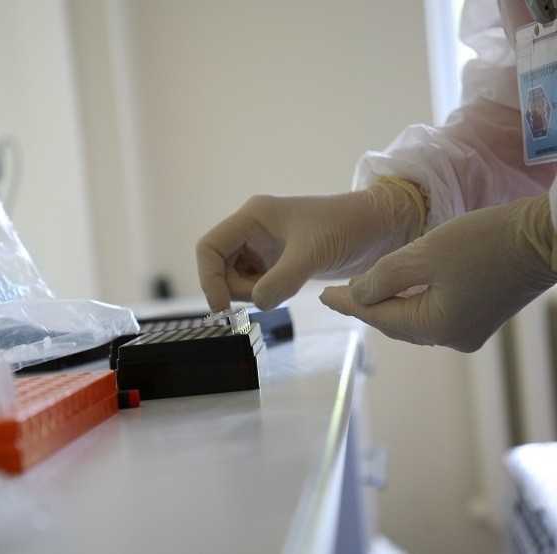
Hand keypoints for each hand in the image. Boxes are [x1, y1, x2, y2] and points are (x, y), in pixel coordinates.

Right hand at [196, 180, 424, 310]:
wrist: (380, 228)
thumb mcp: (311, 254)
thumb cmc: (346, 228)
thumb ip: (280, 281)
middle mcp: (253, 230)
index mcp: (253, 217)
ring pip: (236, 278)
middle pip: (219, 266)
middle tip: (264, 297)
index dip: (208, 279)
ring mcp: (264, 247)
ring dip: (251, 293)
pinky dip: (264, 294)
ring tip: (283, 289)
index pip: (209, 248)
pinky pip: (256, 284)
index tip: (222, 307)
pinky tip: (287, 291)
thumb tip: (256, 304)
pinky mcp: (278, 262)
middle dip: (234, 289)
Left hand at [321, 194, 556, 351]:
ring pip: (413, 318)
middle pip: (394, 322)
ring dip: (388, 304)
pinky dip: (411, 301)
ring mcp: (468, 330)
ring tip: (360, 291)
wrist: (545, 236)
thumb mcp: (423, 254)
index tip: (322, 295)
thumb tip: (358, 296)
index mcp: (435, 326)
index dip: (347, 304)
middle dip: (365, 307)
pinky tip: (399, 290)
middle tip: (336, 295)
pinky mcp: (480, 317)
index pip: (377, 316)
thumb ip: (382, 278)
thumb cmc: (483, 241)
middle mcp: (451, 336)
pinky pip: (433, 313)